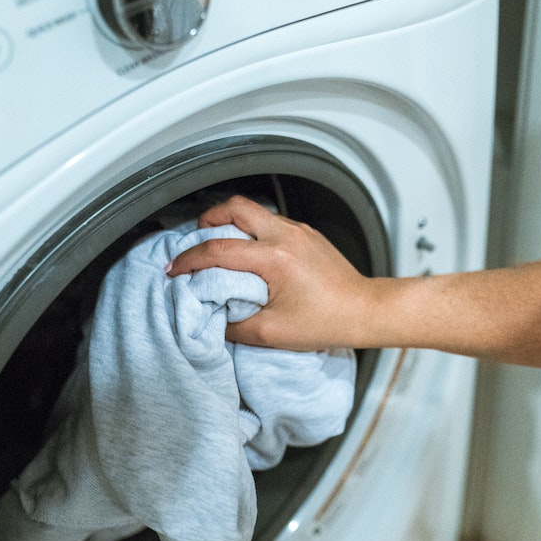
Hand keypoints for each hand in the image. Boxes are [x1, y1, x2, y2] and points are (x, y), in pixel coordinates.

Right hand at [166, 195, 378, 349]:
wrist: (365, 311)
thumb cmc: (327, 321)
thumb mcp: (272, 333)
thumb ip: (234, 326)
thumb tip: (212, 317)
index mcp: (274, 258)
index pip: (218, 249)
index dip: (189, 259)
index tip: (175, 269)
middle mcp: (286, 236)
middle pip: (234, 207)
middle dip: (207, 219)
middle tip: (195, 240)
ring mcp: (299, 231)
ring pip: (254, 211)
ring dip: (231, 223)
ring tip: (220, 245)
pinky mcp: (308, 234)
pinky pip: (272, 222)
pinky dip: (253, 231)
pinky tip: (250, 253)